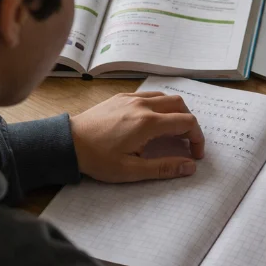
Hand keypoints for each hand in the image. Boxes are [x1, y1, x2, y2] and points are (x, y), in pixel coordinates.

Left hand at [70, 92, 204, 181]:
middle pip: (180, 104)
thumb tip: (190, 167)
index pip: (187, 122)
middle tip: (186, 142)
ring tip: (171, 131)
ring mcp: (131, 98)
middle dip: (189, 123)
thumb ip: (164, 167)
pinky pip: (149, 95)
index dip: (197, 138)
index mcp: (148, 123)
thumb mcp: (131, 170)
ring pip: (165, 97)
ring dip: (175, 112)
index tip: (195, 154)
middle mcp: (143, 105)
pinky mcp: (121, 96)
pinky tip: (152, 121)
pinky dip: (159, 105)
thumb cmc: (97, 159)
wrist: (67, 143)